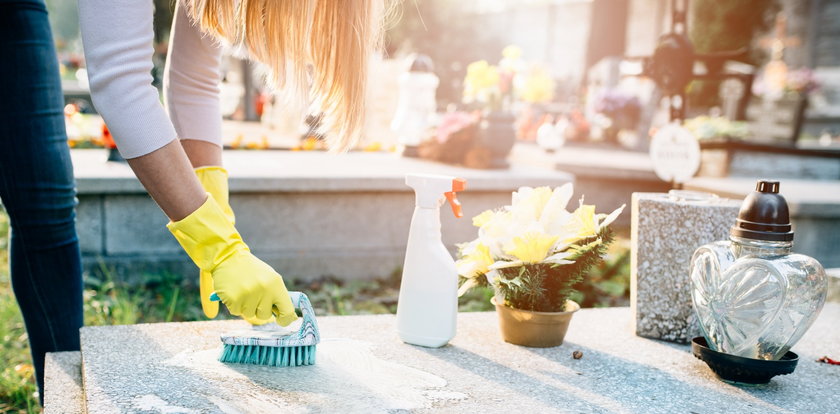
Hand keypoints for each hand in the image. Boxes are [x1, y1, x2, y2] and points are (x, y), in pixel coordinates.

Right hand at [167, 194, 296, 325]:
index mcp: (276, 284)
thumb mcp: (269, 278)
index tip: (281, 321)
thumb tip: (288, 317)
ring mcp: (248, 295)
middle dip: (259, 309)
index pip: (287, 311)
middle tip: (253, 294)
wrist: (228, 256)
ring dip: (245, 306)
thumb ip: (277, 296)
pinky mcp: (233, 298)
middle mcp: (264, 290)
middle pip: (265, 316)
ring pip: (249, 314)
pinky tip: (233, 291)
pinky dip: (234, 304)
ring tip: (242, 290)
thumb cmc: (251, 270)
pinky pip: (236, 311)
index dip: (285, 319)